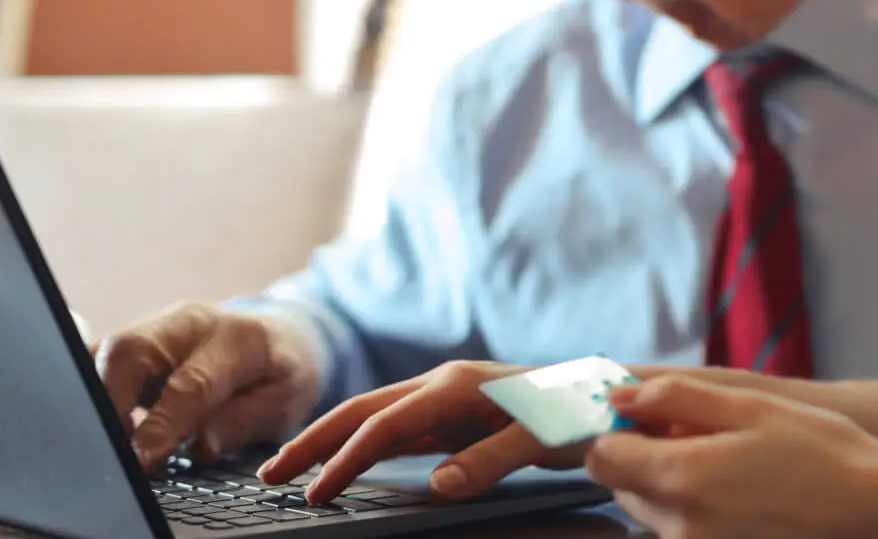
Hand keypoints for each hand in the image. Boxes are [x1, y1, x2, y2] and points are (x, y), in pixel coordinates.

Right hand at [92, 303, 322, 470]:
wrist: (278, 337)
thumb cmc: (280, 373)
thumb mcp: (283, 403)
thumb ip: (241, 423)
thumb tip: (199, 447)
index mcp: (238, 339)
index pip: (191, 383)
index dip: (162, 424)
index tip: (141, 460)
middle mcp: (191, 323)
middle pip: (132, 351)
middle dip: (111, 402)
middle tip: (113, 450)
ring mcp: (158, 325)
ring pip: (107, 351)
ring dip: (96, 397)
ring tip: (108, 440)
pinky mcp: (135, 337)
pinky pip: (99, 357)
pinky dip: (91, 388)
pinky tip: (100, 420)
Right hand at [256, 361, 587, 503]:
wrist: (609, 394)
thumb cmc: (579, 412)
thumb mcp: (542, 439)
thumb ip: (491, 460)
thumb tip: (437, 486)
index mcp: (457, 386)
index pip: (384, 425)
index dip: (345, 460)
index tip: (316, 493)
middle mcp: (443, 385)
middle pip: (362, 411)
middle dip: (313, 441)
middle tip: (269, 475)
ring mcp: (446, 398)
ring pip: (374, 418)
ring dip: (331, 441)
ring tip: (291, 470)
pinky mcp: (453, 414)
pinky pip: (396, 429)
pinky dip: (361, 445)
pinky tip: (345, 462)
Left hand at [587, 375, 877, 538]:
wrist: (873, 508)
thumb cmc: (818, 449)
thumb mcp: (750, 405)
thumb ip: (677, 398)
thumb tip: (621, 398)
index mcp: (680, 477)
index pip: (603, 456)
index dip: (621, 430)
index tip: (654, 416)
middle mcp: (678, 526)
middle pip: (624, 487)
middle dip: (647, 457)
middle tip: (701, 435)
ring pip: (652, 513)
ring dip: (672, 485)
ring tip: (729, 465)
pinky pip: (683, 533)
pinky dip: (696, 511)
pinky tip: (740, 493)